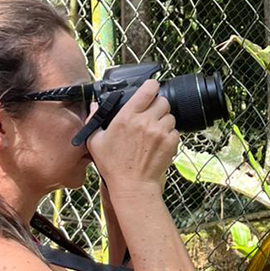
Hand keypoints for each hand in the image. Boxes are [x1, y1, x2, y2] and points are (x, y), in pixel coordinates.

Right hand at [87, 80, 178, 195]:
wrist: (133, 185)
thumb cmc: (113, 165)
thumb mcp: (95, 141)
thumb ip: (95, 120)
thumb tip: (94, 106)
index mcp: (127, 116)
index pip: (148, 90)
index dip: (152, 86)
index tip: (152, 87)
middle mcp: (146, 121)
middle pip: (163, 101)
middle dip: (158, 105)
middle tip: (151, 115)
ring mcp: (160, 132)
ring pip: (171, 116)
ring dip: (164, 120)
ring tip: (154, 131)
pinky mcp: (171, 142)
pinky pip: (175, 131)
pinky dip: (170, 134)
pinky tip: (159, 143)